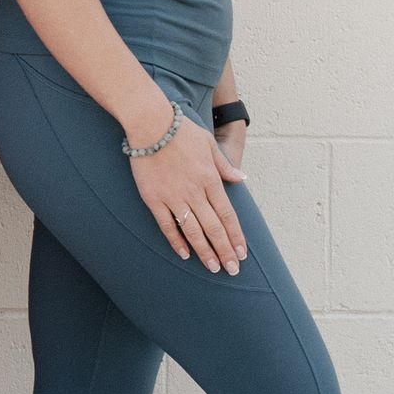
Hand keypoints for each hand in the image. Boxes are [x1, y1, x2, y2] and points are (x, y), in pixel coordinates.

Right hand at [127, 112, 246, 275]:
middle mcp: (195, 192)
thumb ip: (224, 165)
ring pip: (193, 231)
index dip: (236, 236)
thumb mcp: (209, 144)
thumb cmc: (181, 130)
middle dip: (225, 251)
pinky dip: (176, 241)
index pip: (228, 215)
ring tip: (214, 268)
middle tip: (233, 269)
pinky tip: (185, 254)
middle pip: (214, 228)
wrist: (150, 123)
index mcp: (210, 179)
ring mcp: (174, 197)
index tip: (242, 253)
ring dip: (205, 251)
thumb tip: (241, 179)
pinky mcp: (154, 198)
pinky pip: (167, 225)